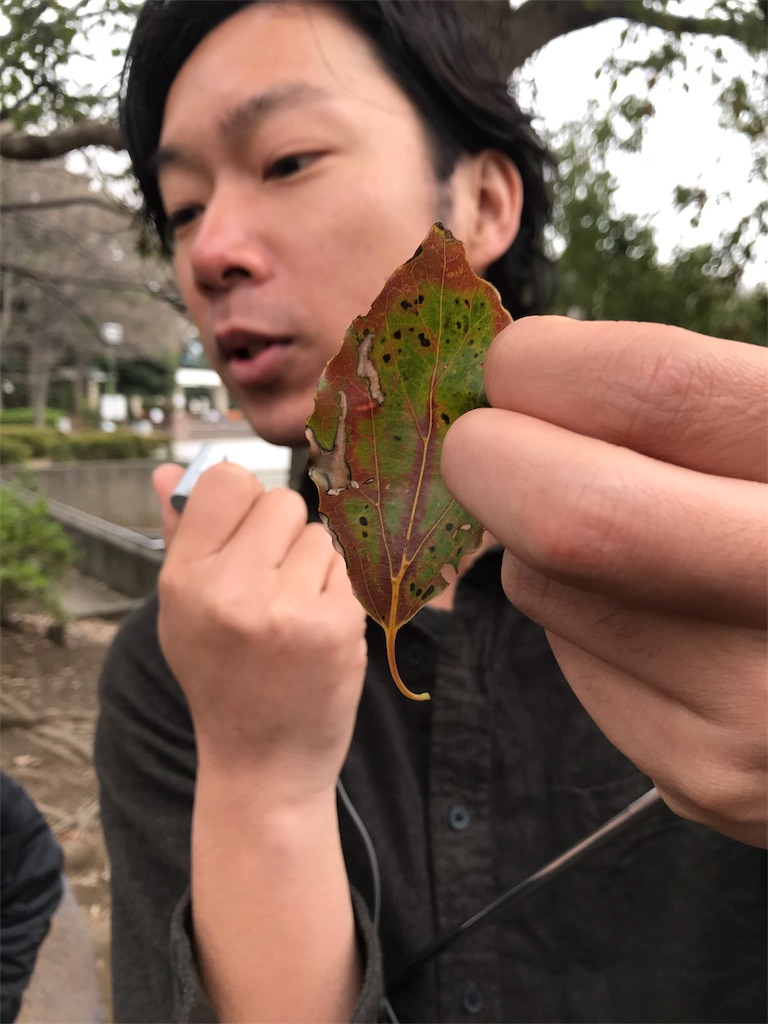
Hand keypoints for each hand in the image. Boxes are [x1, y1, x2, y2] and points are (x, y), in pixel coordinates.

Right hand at [153, 462, 366, 803]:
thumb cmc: (221, 677)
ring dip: (313, 567)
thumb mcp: (183, 610)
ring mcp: (287, 609)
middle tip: (271, 586)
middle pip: (283, 502)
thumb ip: (182, 534)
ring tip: (291, 616)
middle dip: (283, 536)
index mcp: (185, 579)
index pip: (228, 480)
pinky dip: (338, 595)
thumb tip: (170, 470)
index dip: (244, 502)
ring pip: (321, 537)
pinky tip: (316, 632)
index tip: (246, 534)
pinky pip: (348, 571)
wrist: (263, 763)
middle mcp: (231, 590)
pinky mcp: (335, 627)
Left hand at [441, 316, 766, 846]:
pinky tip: (650, 615)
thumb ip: (690, 401)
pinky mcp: (701, 776)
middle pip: (567, 516)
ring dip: (536, 539)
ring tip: (616, 532)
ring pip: (540, 586)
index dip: (547, 363)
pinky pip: (568, 655)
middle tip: (487, 437)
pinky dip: (576, 614)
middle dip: (489, 456)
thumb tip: (531, 371)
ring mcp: (751, 713)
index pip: (654, 392)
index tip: (518, 362)